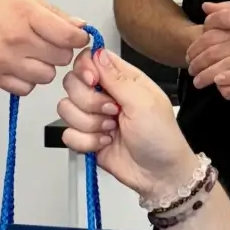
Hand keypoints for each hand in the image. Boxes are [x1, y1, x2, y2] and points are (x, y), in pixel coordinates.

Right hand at [0, 0, 86, 96]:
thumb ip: (53, 13)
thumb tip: (79, 26)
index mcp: (26, 14)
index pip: (70, 36)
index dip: (78, 38)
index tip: (74, 36)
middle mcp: (17, 39)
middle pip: (61, 58)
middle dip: (59, 50)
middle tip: (47, 42)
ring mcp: (5, 61)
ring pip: (47, 76)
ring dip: (44, 67)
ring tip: (31, 53)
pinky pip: (26, 89)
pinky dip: (27, 80)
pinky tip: (19, 65)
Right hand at [57, 45, 197, 202]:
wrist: (160, 175)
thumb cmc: (162, 138)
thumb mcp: (144, 102)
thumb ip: (117, 78)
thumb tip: (97, 53)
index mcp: (123, 79)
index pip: (90, 59)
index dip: (85, 69)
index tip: (93, 82)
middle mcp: (106, 95)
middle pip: (73, 83)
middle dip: (89, 101)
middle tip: (113, 112)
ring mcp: (94, 117)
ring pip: (67, 109)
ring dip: (90, 123)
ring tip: (111, 130)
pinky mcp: (87, 138)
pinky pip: (68, 134)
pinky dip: (86, 141)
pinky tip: (104, 143)